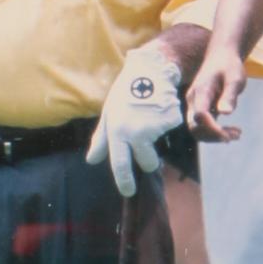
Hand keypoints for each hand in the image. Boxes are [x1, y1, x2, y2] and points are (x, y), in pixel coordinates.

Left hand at [87, 42, 186, 193]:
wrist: (149, 71)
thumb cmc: (125, 94)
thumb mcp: (109, 115)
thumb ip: (101, 140)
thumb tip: (92, 160)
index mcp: (117, 131)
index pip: (120, 164)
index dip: (125, 182)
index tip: (129, 192)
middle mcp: (135, 132)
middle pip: (147, 162)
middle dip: (149, 163)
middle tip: (148, 153)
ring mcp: (154, 126)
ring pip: (159, 149)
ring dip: (156, 143)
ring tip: (150, 123)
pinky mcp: (170, 120)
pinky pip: (169, 133)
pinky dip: (166, 125)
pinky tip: (159, 111)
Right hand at [185, 38, 251, 143]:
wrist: (222, 56)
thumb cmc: (229, 65)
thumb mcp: (235, 78)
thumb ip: (230, 95)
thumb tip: (226, 113)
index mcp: (201, 91)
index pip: (199, 115)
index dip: (211, 128)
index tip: (229, 134)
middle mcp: (194, 100)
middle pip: (194, 127)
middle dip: (213, 136)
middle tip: (235, 135)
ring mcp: (195, 105)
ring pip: (198, 130)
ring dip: (215, 136)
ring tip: (237, 134)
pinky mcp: (202, 109)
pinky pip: (204, 126)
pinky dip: (217, 133)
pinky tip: (234, 132)